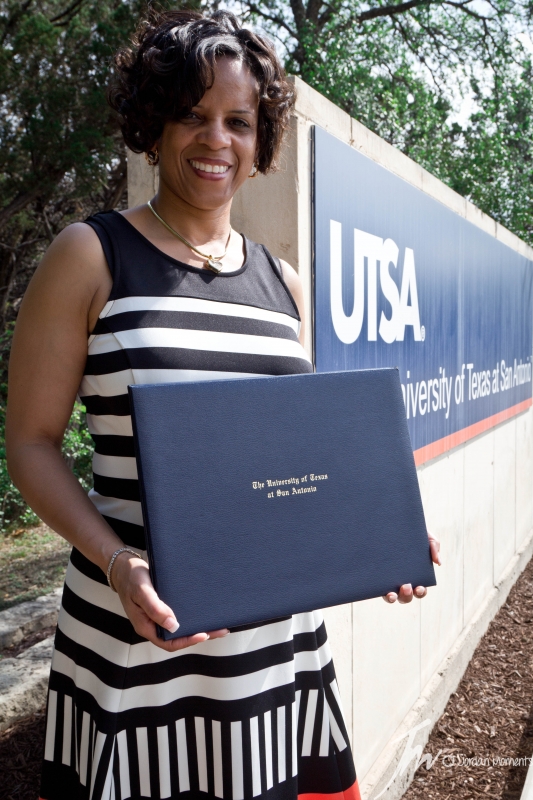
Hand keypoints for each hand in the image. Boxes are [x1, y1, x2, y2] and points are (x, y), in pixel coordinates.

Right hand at [112, 551, 228, 650]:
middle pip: (178, 638)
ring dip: (199, 627)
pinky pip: (179, 617)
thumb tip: (173, 626)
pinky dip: (192, 617)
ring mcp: (158, 617)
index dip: (187, 641)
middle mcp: (153, 624)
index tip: (204, 634)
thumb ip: (155, 608)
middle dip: (200, 635)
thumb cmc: (131, 578)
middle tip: (221, 630)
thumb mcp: (142, 591)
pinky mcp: (163, 608)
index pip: (169, 643)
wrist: (124, 566)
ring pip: (181, 628)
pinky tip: (204, 612)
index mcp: (146, 626)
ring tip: (218, 624)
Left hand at [383, 533, 440, 604]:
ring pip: (391, 597)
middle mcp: (401, 581)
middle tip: (406, 586)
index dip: (420, 592)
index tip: (419, 587)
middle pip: (406, 597)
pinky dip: (379, 592)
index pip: (419, 590)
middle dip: (407, 595)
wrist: (393, 526)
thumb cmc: (412, 534)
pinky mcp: (376, 576)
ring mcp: (388, 580)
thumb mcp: (425, 537)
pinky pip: (377, 589)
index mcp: (415, 576)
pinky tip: (380, 589)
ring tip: (392, 594)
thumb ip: (434, 547)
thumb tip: (438, 563)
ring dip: (393, 598)